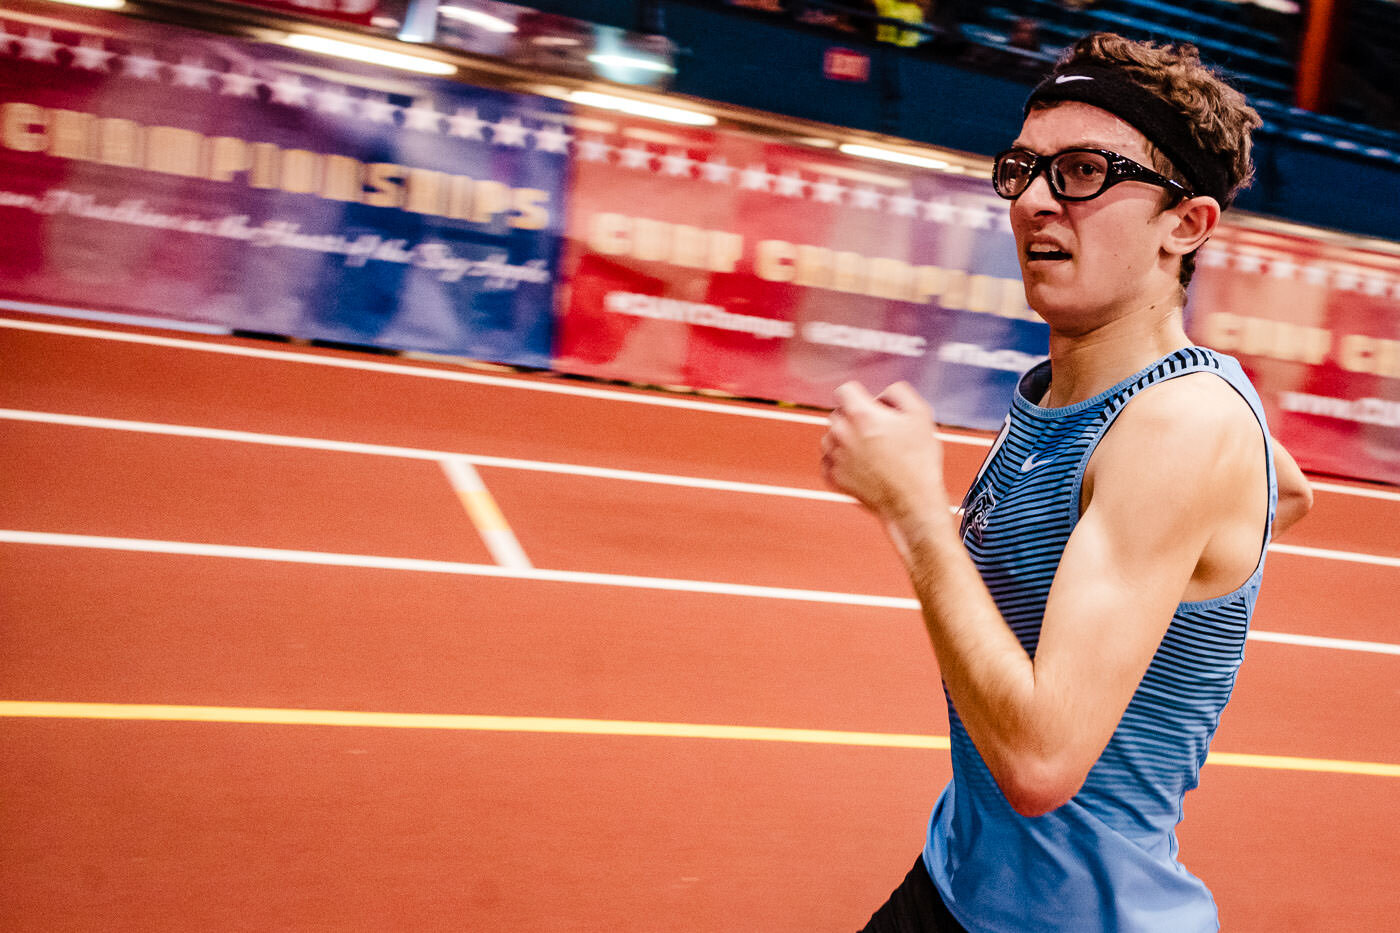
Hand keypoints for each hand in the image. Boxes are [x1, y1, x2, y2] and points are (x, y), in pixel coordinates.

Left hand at [821, 381, 949, 528]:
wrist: (913, 503)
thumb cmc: (919, 460)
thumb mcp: (920, 414)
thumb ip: (898, 392)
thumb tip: (881, 396)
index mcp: (860, 414)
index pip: (845, 390)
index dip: (860, 395)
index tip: (872, 407)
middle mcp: (841, 433)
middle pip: (837, 414)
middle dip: (854, 418)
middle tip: (878, 433)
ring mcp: (834, 457)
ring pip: (829, 437)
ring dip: (844, 439)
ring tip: (870, 452)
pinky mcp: (833, 477)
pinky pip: (827, 461)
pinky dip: (839, 461)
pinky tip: (860, 466)